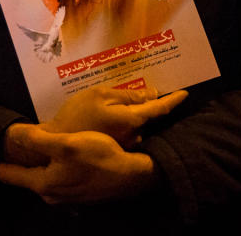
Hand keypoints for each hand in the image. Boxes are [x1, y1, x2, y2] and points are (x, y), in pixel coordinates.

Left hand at [0, 127, 157, 204]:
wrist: (130, 175)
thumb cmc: (97, 156)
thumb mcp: (65, 144)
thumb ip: (37, 140)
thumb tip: (12, 136)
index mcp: (44, 183)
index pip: (11, 176)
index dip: (2, 164)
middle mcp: (52, 195)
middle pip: (29, 178)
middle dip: (23, 165)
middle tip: (18, 149)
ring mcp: (68, 197)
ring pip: (47, 179)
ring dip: (44, 167)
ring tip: (43, 151)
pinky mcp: (82, 194)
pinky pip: (62, 181)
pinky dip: (59, 171)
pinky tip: (68, 160)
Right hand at [46, 86, 187, 147]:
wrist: (55, 143)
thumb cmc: (76, 115)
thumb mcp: (100, 95)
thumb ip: (127, 95)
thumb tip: (151, 94)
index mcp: (131, 119)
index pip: (159, 109)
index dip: (173, 100)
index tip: (185, 93)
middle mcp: (133, 135)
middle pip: (147, 116)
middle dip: (146, 105)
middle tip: (140, 91)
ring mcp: (125, 145)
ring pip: (136, 125)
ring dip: (132, 116)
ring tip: (115, 106)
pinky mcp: (116, 149)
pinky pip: (126, 133)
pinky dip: (124, 124)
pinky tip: (108, 119)